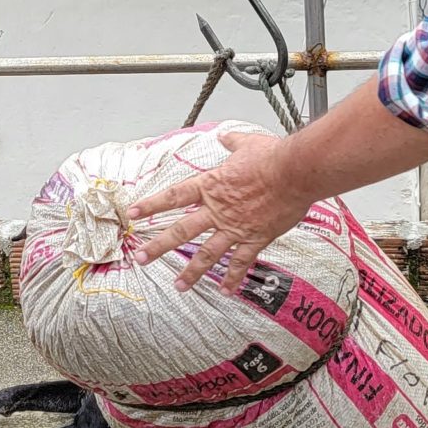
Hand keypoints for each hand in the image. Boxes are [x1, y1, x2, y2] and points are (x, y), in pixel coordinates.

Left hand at [128, 129, 310, 295]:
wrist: (295, 172)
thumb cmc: (273, 157)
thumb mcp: (247, 144)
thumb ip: (232, 143)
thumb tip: (226, 136)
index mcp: (211, 186)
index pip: (173, 196)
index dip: (151, 205)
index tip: (132, 213)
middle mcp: (218, 210)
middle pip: (181, 231)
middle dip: (158, 246)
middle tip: (141, 258)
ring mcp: (235, 227)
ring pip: (207, 254)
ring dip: (191, 272)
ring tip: (179, 286)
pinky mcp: (255, 238)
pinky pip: (241, 262)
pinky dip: (233, 278)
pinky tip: (225, 291)